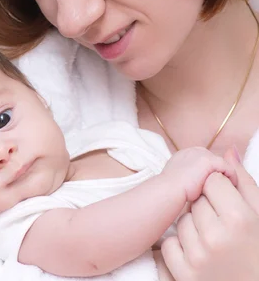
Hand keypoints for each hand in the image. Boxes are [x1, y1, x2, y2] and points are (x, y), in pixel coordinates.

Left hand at [161, 149, 258, 280]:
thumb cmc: (257, 248)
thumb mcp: (258, 214)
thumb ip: (243, 181)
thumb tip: (229, 151)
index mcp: (238, 219)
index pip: (211, 181)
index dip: (219, 189)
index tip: (227, 203)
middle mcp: (216, 237)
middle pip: (195, 200)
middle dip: (206, 208)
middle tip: (221, 225)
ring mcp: (198, 257)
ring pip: (181, 221)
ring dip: (193, 227)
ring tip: (213, 241)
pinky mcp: (185, 275)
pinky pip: (169, 245)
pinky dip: (179, 247)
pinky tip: (199, 254)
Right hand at [162, 146, 236, 201]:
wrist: (168, 190)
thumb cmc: (170, 192)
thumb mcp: (181, 183)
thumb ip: (191, 181)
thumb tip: (197, 191)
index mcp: (184, 155)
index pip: (205, 163)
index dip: (212, 175)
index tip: (217, 188)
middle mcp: (193, 151)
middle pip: (214, 162)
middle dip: (220, 174)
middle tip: (227, 189)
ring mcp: (200, 154)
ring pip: (222, 165)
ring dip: (226, 176)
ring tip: (230, 191)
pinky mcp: (208, 161)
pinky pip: (227, 168)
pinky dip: (231, 178)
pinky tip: (231, 190)